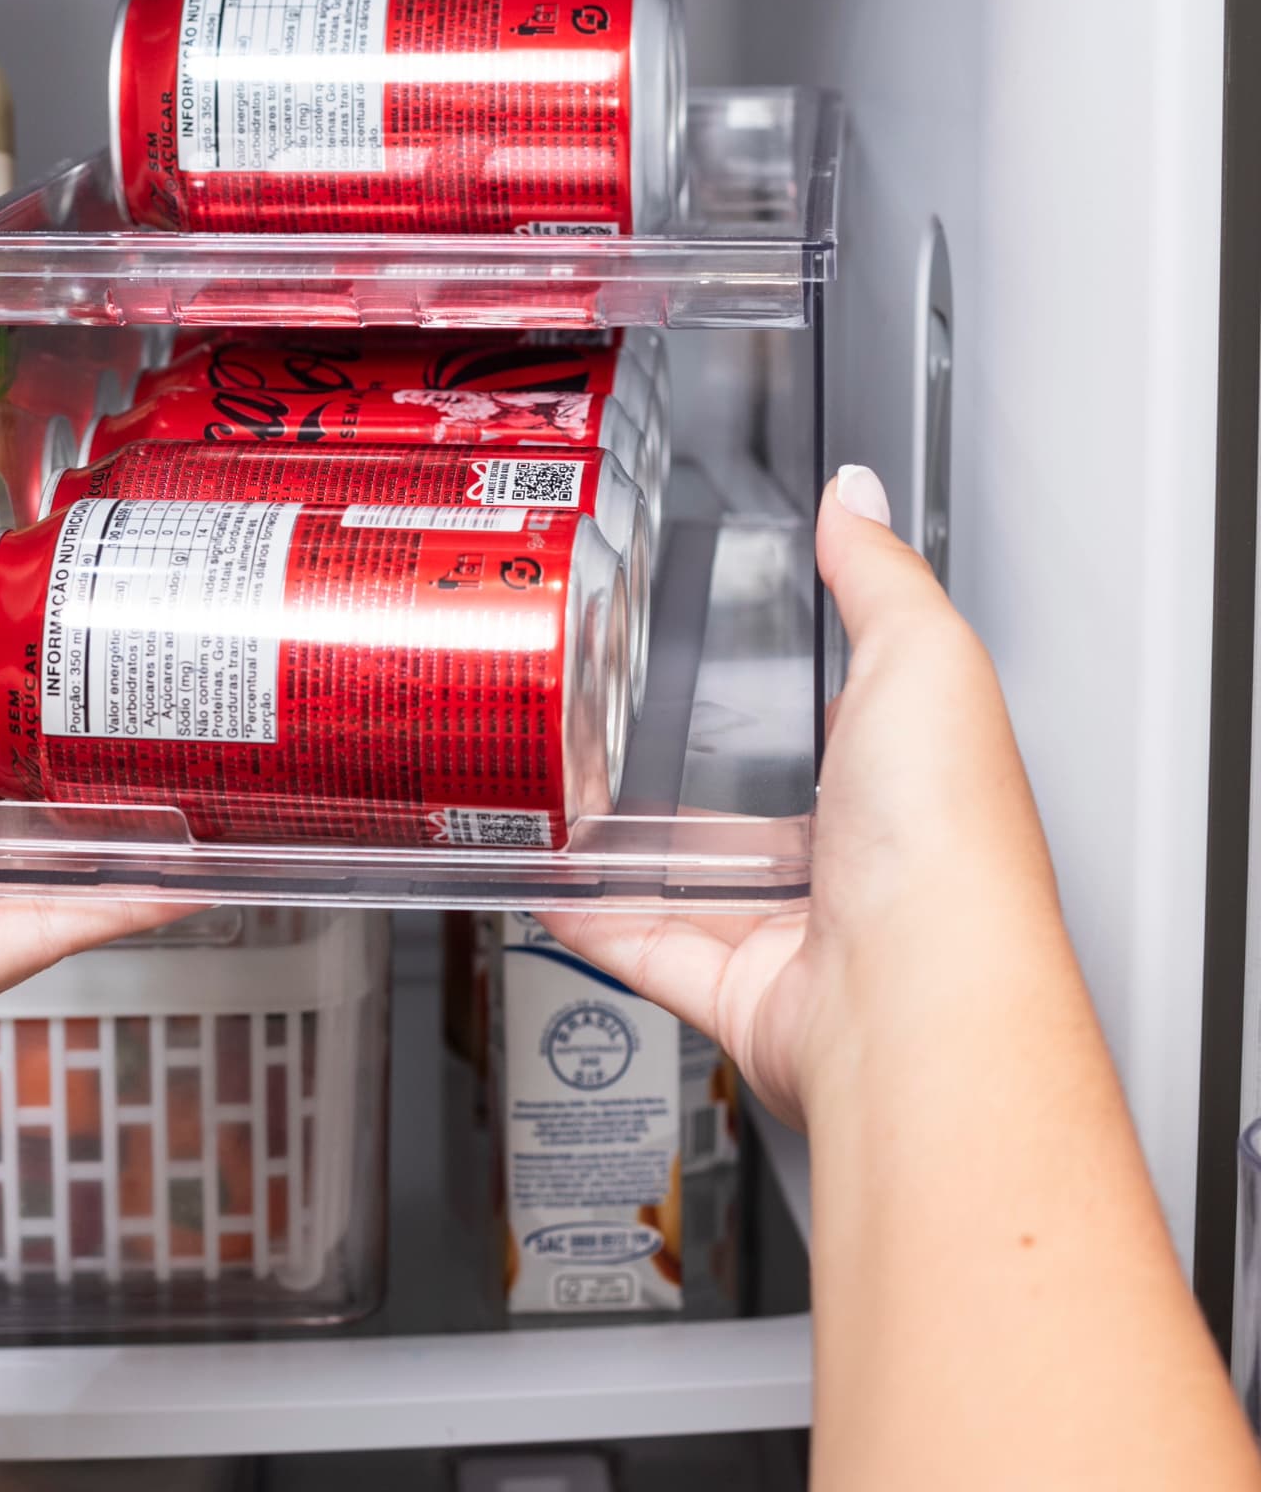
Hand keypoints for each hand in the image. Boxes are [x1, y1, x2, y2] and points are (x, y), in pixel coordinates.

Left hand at [0, 430, 171, 1083]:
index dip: (50, 650)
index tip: (129, 610)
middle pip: (27, 769)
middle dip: (101, 740)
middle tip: (198, 692)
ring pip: (53, 850)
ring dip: (126, 820)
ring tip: (219, 772)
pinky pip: (55, 927)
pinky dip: (123, 900)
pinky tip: (191, 866)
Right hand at [544, 465, 1069, 1125]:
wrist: (913, 997)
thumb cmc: (946, 840)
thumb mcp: (924, 659)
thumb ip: (879, 577)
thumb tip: (859, 495)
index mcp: (898, 777)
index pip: (835, 721)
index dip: (782, 684)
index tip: (718, 646)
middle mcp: (849, 860)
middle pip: (751, 807)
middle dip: (683, 773)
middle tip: (608, 720)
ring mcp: (788, 929)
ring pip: (688, 879)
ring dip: (626, 845)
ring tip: (559, 793)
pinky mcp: (730, 987)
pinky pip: (640, 946)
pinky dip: (587, 919)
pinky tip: (545, 882)